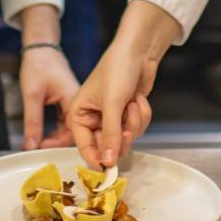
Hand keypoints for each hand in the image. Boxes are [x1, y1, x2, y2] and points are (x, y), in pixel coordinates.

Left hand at [19, 47, 78, 149]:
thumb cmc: (39, 64)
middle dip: (58, 143)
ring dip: (56, 137)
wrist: (40, 47)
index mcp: (75, 99)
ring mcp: (73, 101)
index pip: (75, 131)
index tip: (42, 148)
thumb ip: (32, 122)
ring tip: (40, 145)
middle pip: (75, 132)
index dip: (59, 144)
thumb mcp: (32, 95)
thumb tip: (31, 146)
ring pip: (69, 127)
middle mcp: (78, 102)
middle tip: (39, 149)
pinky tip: (44, 135)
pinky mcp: (66, 100)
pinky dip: (55, 130)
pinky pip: (64, 121)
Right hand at [67, 1, 177, 169]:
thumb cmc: (118, 69)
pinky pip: (137, 128)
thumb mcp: (112, 104)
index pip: (84, 146)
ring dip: (133, 123)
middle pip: (107, 146)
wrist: (139, 50)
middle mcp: (94, 118)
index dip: (96, 159)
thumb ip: (110, 135)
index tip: (109, 170)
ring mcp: (112, 117)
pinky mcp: (128, 113)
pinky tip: (138, 99)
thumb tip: (108, 162)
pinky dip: (141, 115)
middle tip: (127, 132)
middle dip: (121, 138)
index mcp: (79, 114)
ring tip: (133, 103)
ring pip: (125, 138)